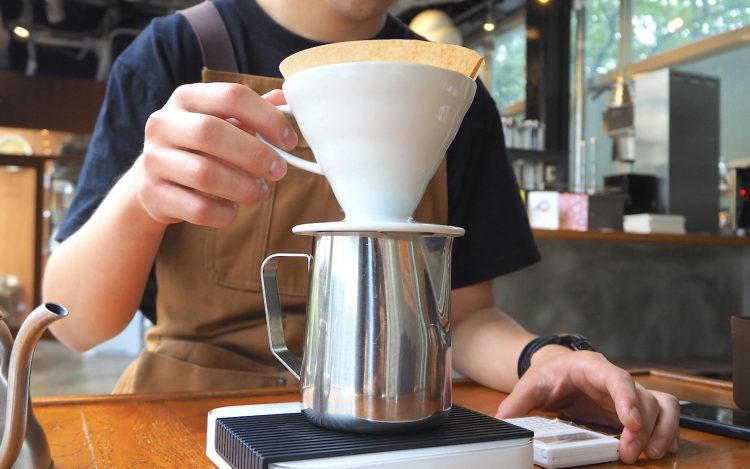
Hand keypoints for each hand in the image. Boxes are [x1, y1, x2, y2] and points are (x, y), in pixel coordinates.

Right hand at [134, 83, 294, 227]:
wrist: (153, 180)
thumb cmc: (198, 148)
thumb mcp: (221, 121)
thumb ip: (252, 111)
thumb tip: (286, 99)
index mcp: (187, 98)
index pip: (231, 96)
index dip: (268, 118)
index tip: (289, 141)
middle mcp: (164, 123)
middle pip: (212, 133)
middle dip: (254, 155)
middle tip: (278, 171)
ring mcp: (154, 159)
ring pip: (204, 174)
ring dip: (242, 187)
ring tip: (259, 193)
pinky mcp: (153, 194)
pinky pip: (197, 208)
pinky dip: (223, 213)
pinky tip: (233, 210)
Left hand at [496, 347, 679, 463]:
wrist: (557, 369)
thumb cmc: (549, 374)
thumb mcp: (531, 385)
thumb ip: (517, 403)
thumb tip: (503, 422)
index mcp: (593, 368)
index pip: (618, 378)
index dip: (628, 400)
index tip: (632, 423)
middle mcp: (616, 379)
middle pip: (645, 398)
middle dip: (644, 427)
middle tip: (631, 453)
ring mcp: (629, 395)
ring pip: (663, 405)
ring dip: (663, 430)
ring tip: (651, 454)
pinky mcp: (634, 409)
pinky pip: (663, 415)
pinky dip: (666, 432)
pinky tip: (659, 450)